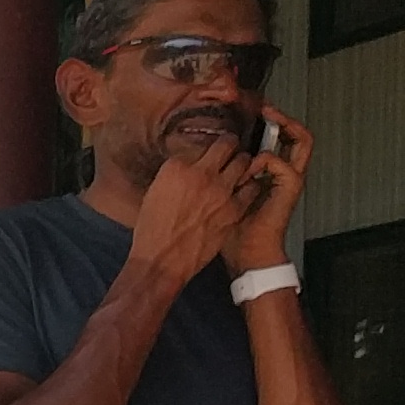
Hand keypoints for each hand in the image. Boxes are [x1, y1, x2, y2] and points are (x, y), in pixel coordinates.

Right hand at [131, 128, 259, 290]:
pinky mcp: (233, 210)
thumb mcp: (154, 193)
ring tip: (239, 168)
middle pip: (227, 145)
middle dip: (230, 146)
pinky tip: (243, 190)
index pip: (200, 144)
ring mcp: (220, 191)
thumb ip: (174, 176)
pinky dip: (248, 186)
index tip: (209, 149)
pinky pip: (251, 188)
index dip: (207, 147)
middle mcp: (200, 174)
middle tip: (230, 150)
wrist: (163, 261)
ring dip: (242, 163)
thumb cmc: (153, 231)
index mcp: (177, 168)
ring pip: (244, 162)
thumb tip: (188, 168)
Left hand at [223, 100, 314, 272]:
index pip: (277, 136)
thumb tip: (196, 150)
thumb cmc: (229, 228)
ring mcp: (290, 178)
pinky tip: (249, 171)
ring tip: (269, 117)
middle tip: (264, 106)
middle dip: (282, 116)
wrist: (245, 252)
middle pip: (295, 133)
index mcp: (266, 170)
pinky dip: (265, 161)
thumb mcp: (216, 193)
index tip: (248, 107)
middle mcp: (282, 170)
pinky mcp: (291, 188)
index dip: (268, 120)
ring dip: (285, 127)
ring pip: (303, 141)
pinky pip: (283, 163)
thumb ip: (215, 172)